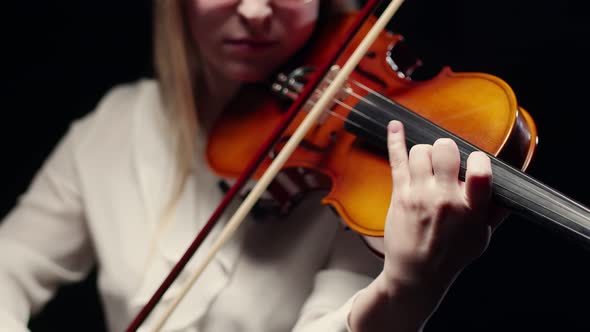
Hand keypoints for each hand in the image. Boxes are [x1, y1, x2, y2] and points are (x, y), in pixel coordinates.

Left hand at [382, 120, 502, 291]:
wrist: (417, 273)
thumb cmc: (451, 255)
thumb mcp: (482, 236)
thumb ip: (496, 210)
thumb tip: (512, 187)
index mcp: (470, 209)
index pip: (479, 171)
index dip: (478, 159)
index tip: (476, 162)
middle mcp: (443, 199)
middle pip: (446, 150)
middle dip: (449, 149)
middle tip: (448, 162)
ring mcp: (419, 195)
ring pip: (421, 151)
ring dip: (427, 152)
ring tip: (430, 165)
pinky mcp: (400, 194)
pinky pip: (397, 159)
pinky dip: (395, 139)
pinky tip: (395, 126)